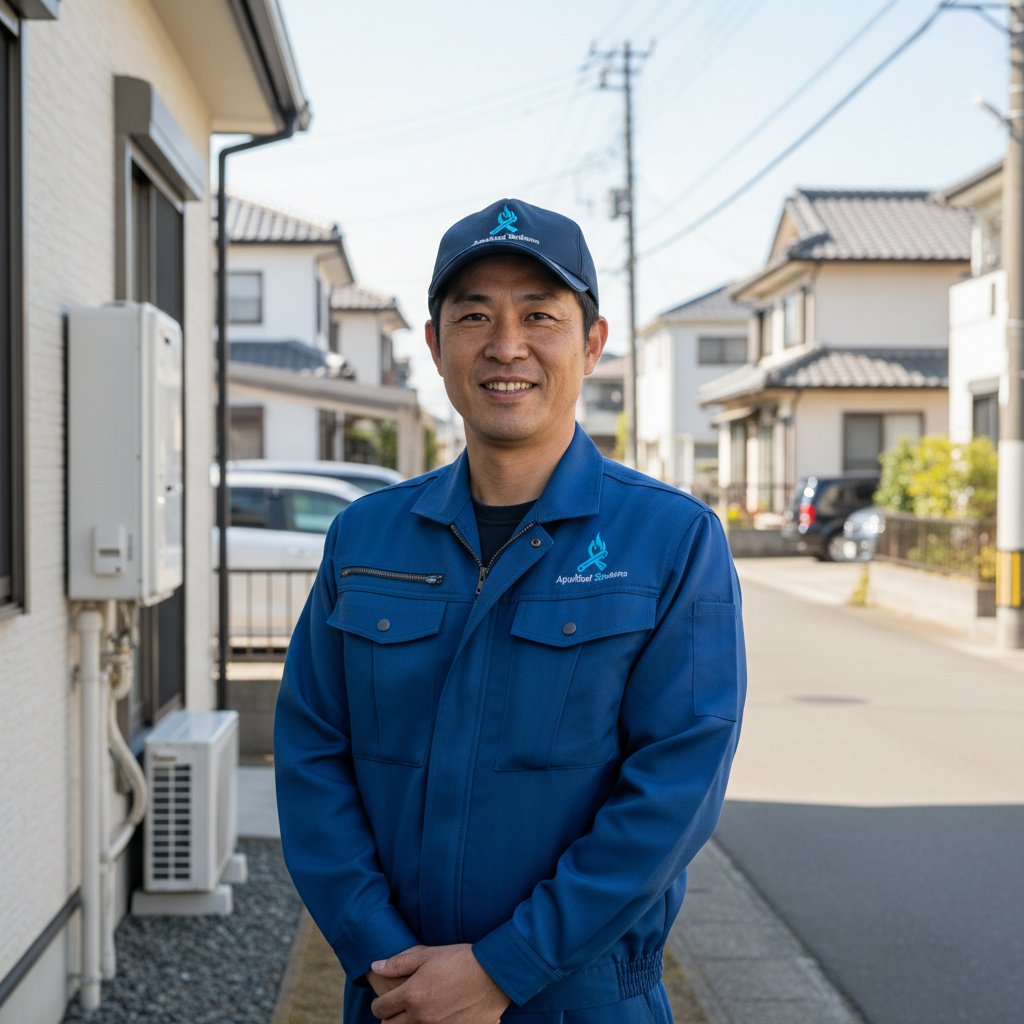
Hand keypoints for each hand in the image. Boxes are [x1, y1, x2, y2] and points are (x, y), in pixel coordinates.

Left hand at [369, 943, 509, 1023]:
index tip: (382, 1001)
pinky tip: (438, 1016)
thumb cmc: (460, 959)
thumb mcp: (427, 954)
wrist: (494, 974)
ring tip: (417, 1012)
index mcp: (411, 995)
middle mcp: (420, 1017)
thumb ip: (398, 962)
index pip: (380, 1009)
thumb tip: (375, 966)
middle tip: (397, 1008)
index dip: (378, 1005)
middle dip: (389, 1018)